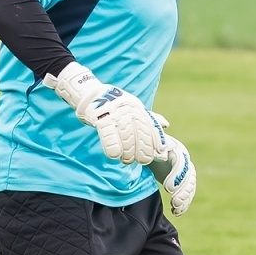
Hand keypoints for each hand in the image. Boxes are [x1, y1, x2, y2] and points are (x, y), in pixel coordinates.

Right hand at [46, 62, 163, 165]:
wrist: (89, 93)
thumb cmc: (113, 103)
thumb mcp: (134, 107)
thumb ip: (149, 118)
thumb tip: (166, 125)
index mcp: (138, 108)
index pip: (151, 127)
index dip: (157, 142)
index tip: (161, 155)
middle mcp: (129, 110)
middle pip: (141, 134)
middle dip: (143, 151)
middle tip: (142, 161)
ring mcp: (115, 114)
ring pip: (126, 137)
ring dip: (128, 153)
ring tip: (127, 161)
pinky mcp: (100, 118)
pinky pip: (108, 135)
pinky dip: (113, 147)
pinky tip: (115, 156)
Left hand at [145, 117, 196, 215]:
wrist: (140, 149)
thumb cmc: (141, 140)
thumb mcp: (144, 132)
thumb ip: (152, 125)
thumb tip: (167, 124)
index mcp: (174, 149)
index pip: (181, 162)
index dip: (177, 175)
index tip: (168, 188)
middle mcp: (182, 160)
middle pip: (189, 176)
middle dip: (183, 190)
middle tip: (174, 202)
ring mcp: (182, 171)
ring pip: (190, 186)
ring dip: (185, 199)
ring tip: (175, 208)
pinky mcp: (179, 181)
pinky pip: (186, 194)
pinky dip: (183, 203)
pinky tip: (176, 212)